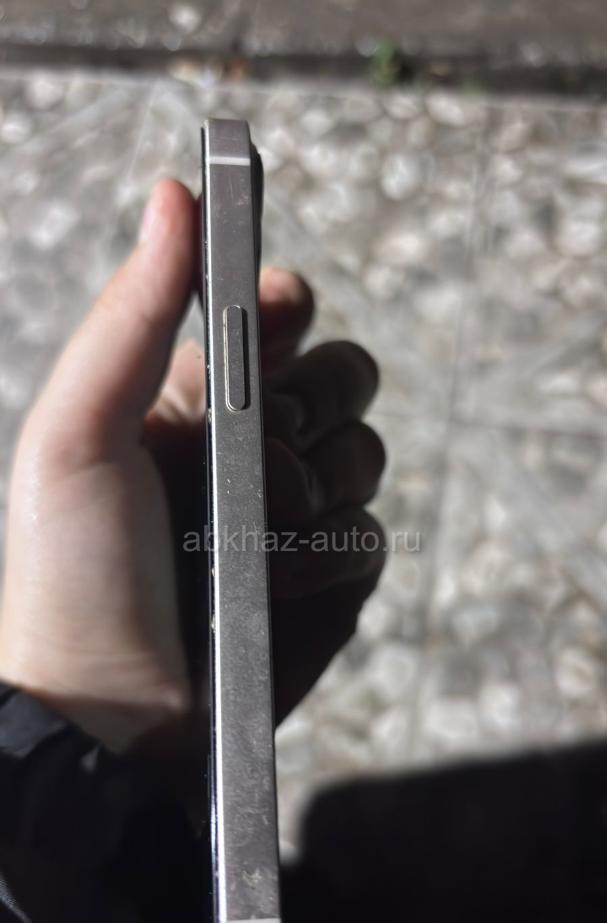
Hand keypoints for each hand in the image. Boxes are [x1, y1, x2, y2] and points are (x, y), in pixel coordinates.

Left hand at [0, 180, 384, 763]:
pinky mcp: (327, 586)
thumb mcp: (79, 434)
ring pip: (367, 456)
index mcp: (189, 403)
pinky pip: (369, 539)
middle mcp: (248, 453)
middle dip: (316, 401)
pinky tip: (274, 588)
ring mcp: (293, 522)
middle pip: (344, 378)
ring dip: (317, 488)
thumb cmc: (73, 576)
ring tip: (253, 536)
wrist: (105, 718)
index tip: (278, 312)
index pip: (274, 319)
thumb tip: (175, 193)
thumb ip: (131, 315)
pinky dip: (329, 560)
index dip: (286, 307)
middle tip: (266, 442)